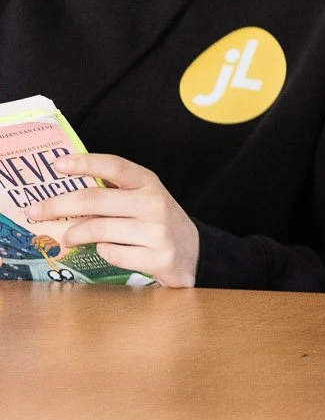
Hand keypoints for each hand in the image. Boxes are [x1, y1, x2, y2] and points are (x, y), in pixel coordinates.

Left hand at [31, 153, 200, 285]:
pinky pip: (112, 253)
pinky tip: (107, 250)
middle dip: (58, 205)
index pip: (115, 166)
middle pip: (95, 199)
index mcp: (149, 183)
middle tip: (36, 211)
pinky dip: (103, 252)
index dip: (85, 163)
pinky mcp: (158, 257)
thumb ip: (113, 192)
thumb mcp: (142, 199)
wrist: (193, 254)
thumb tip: (64, 193)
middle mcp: (155, 203)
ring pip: (99, 229)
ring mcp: (158, 231)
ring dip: (75, 234)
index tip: (57, 165)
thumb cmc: (157, 223)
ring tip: (68, 238)